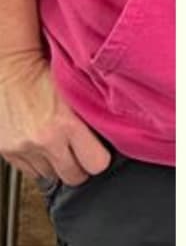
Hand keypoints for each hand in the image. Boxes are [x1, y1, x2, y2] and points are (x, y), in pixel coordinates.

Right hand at [0, 51, 111, 185]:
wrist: (10, 69)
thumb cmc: (45, 74)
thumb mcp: (77, 92)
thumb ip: (92, 115)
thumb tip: (114, 132)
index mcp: (67, 124)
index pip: (96, 164)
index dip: (100, 159)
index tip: (100, 152)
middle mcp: (45, 140)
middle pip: (74, 177)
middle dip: (80, 168)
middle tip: (81, 154)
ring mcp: (24, 148)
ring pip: (51, 176)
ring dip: (57, 165)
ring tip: (59, 145)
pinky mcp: (8, 152)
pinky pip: (30, 172)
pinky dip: (38, 163)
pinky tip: (42, 145)